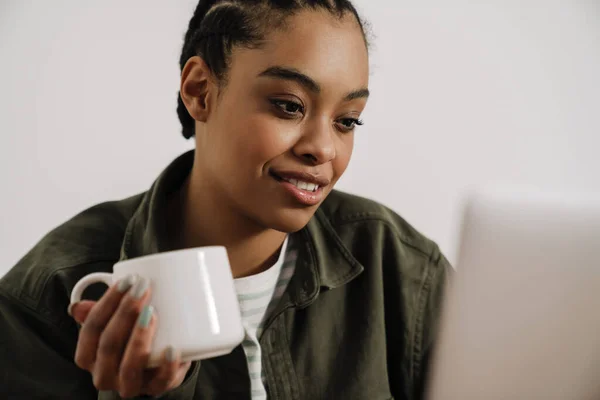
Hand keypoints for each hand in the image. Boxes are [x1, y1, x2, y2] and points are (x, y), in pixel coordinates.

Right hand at [68, 275, 191, 397]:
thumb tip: (76, 307)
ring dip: (139, 337)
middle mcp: (103, 375)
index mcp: (89, 357)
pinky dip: (166, 366)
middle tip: (143, 288)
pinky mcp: (156, 388)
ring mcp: (129, 385)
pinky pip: (160, 382)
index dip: (107, 303)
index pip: (91, 328)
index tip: (127, 281)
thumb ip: (97, 313)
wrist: (158, 361)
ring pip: (129, 366)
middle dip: (125, 313)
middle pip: (109, 345)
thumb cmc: (130, 337)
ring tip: (152, 313)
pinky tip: (172, 348)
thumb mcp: (113, 323)